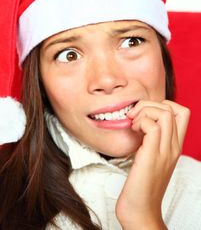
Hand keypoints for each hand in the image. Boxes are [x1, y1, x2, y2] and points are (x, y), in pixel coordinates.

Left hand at [115, 100, 189, 229]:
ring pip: (164, 113)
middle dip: (150, 104)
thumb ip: (150, 140)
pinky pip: (152, 126)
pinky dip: (141, 122)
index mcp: (174, 146)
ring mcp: (165, 151)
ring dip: (144, 112)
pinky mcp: (152, 156)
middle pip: (173, 108)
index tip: (144, 114)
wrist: (139, 211)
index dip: (163, 104)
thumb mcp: (149, 156)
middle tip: (135, 117)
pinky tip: (133, 132)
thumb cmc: (140, 184)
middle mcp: (173, 147)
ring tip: (134, 125)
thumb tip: (139, 121)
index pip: (182, 113)